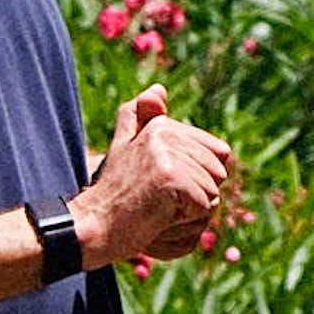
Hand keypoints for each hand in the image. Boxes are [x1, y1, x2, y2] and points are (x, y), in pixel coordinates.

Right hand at [70, 86, 235, 268]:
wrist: (94, 225)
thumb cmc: (114, 190)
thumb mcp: (125, 147)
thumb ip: (139, 117)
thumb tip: (158, 88)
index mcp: (162, 126)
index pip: (219, 153)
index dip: (201, 177)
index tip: (165, 184)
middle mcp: (166, 134)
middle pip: (219, 173)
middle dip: (199, 194)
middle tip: (161, 199)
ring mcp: (168, 156)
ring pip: (213, 193)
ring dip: (192, 209)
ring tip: (159, 208)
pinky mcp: (172, 180)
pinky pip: (204, 207)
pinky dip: (187, 220)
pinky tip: (159, 218)